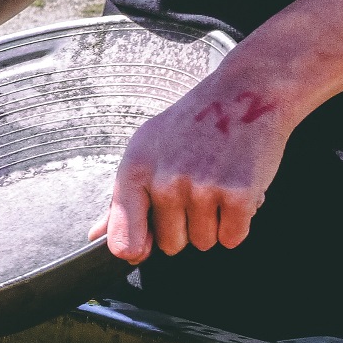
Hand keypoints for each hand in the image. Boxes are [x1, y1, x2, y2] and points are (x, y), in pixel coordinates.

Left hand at [88, 75, 295, 262]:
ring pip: (203, 243)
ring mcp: (201, 188)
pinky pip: (232, 238)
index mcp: (135, 170)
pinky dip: (238, 223)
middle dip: (185, 226)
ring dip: (214, 223)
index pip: (122, 239)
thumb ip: (122, 199)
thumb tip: (96, 236)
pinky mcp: (238, 194)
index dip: (136, 249)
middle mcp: (165, 180)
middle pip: (171, 245)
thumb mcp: (146, 149)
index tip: (144, 248)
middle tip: (196, 189)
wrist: (246, 92)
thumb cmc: (193, 123)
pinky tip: (236, 191)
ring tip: (217, 184)